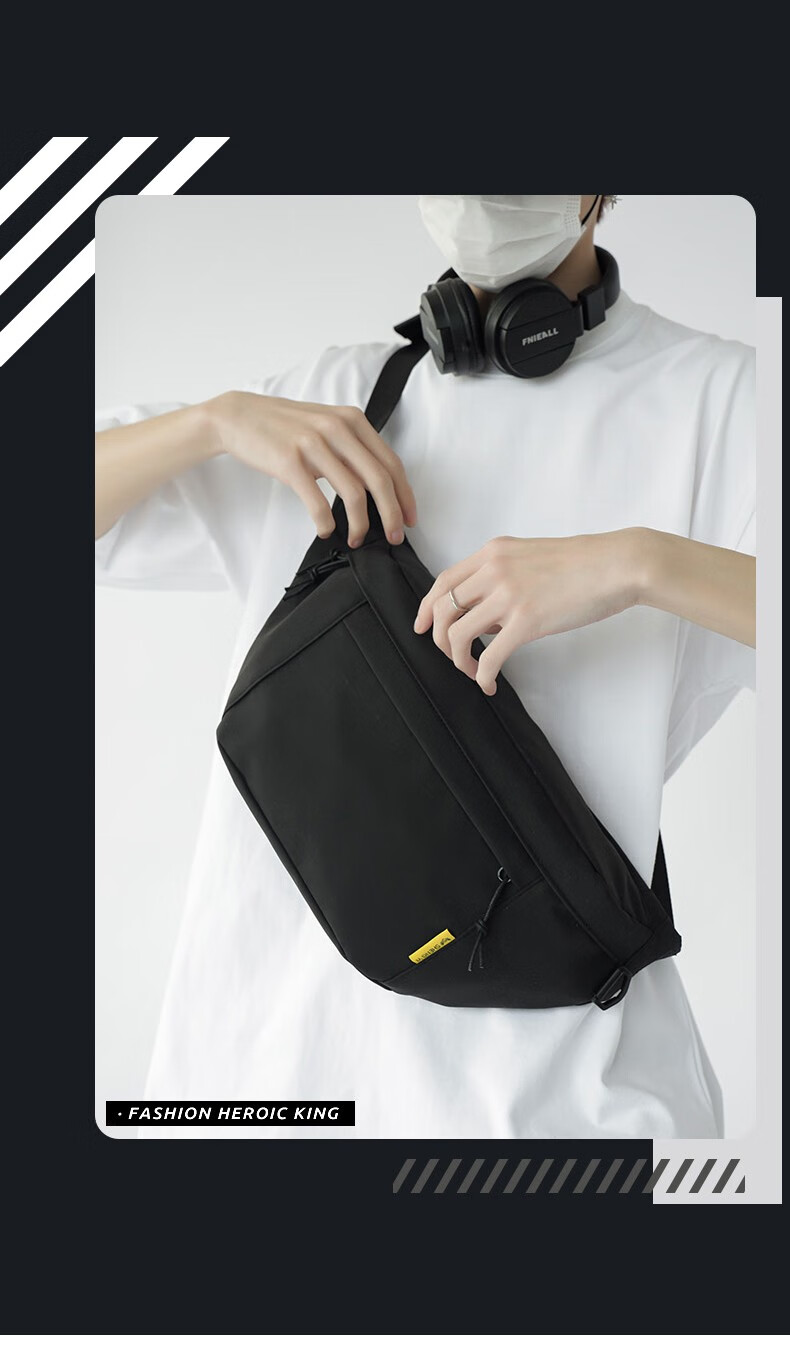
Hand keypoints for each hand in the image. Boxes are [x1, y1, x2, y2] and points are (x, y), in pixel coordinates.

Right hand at [206, 391, 416, 546]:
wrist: (238, 416)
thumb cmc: (284, 426)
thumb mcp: (325, 425)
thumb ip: (352, 447)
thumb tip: (378, 487)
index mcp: (352, 420)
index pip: (391, 462)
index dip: (405, 495)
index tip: (409, 519)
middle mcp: (337, 428)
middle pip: (379, 479)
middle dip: (392, 514)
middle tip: (394, 537)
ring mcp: (313, 443)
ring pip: (353, 493)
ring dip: (359, 524)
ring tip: (355, 538)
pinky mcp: (290, 461)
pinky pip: (317, 502)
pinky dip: (325, 523)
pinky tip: (325, 530)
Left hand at [413, 532, 639, 694]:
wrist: (619, 563)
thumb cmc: (584, 563)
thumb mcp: (530, 557)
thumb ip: (502, 578)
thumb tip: (485, 617)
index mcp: (493, 552)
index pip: (443, 581)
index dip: (425, 608)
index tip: (420, 627)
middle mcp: (494, 570)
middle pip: (441, 608)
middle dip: (437, 638)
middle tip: (451, 656)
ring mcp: (508, 594)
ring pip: (456, 634)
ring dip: (457, 659)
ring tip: (473, 671)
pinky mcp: (527, 620)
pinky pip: (488, 656)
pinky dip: (482, 675)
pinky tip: (489, 684)